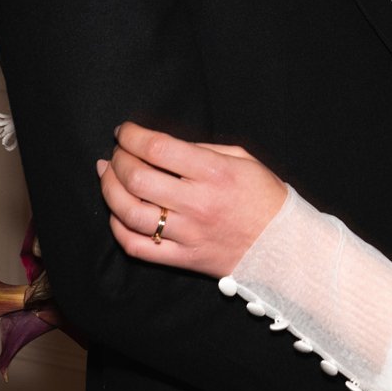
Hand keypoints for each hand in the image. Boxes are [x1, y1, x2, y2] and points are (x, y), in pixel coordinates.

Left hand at [99, 121, 287, 276]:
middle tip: (116, 153)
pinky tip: (117, 213)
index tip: (124, 131)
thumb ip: (201, 149)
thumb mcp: (242, 159)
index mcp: (214, 172)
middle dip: (117, 160)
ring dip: (110, 191)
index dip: (132, 136)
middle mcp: (198, 203)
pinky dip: (119, 229)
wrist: (284, 246)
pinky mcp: (183, 258)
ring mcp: (188, 234)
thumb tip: (160, 146)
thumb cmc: (264, 196)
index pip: (157, 148)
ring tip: (107, 176)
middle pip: (137, 178)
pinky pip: (138, 247)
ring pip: (130, 213)